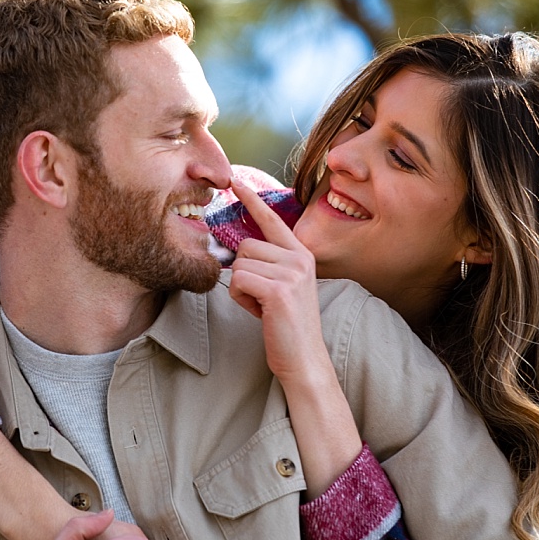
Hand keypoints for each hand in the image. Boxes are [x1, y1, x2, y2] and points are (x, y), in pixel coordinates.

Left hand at [228, 180, 332, 383]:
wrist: (304, 359)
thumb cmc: (287, 325)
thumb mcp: (284, 286)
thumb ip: (268, 263)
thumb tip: (238, 250)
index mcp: (302, 254)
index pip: (272, 219)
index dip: (251, 199)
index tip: (234, 181)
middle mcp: (299, 258)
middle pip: (245, 245)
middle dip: (243, 272)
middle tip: (261, 297)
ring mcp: (291, 273)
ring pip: (239, 264)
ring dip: (242, 288)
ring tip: (262, 306)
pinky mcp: (278, 291)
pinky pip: (239, 281)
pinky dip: (241, 299)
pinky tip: (259, 312)